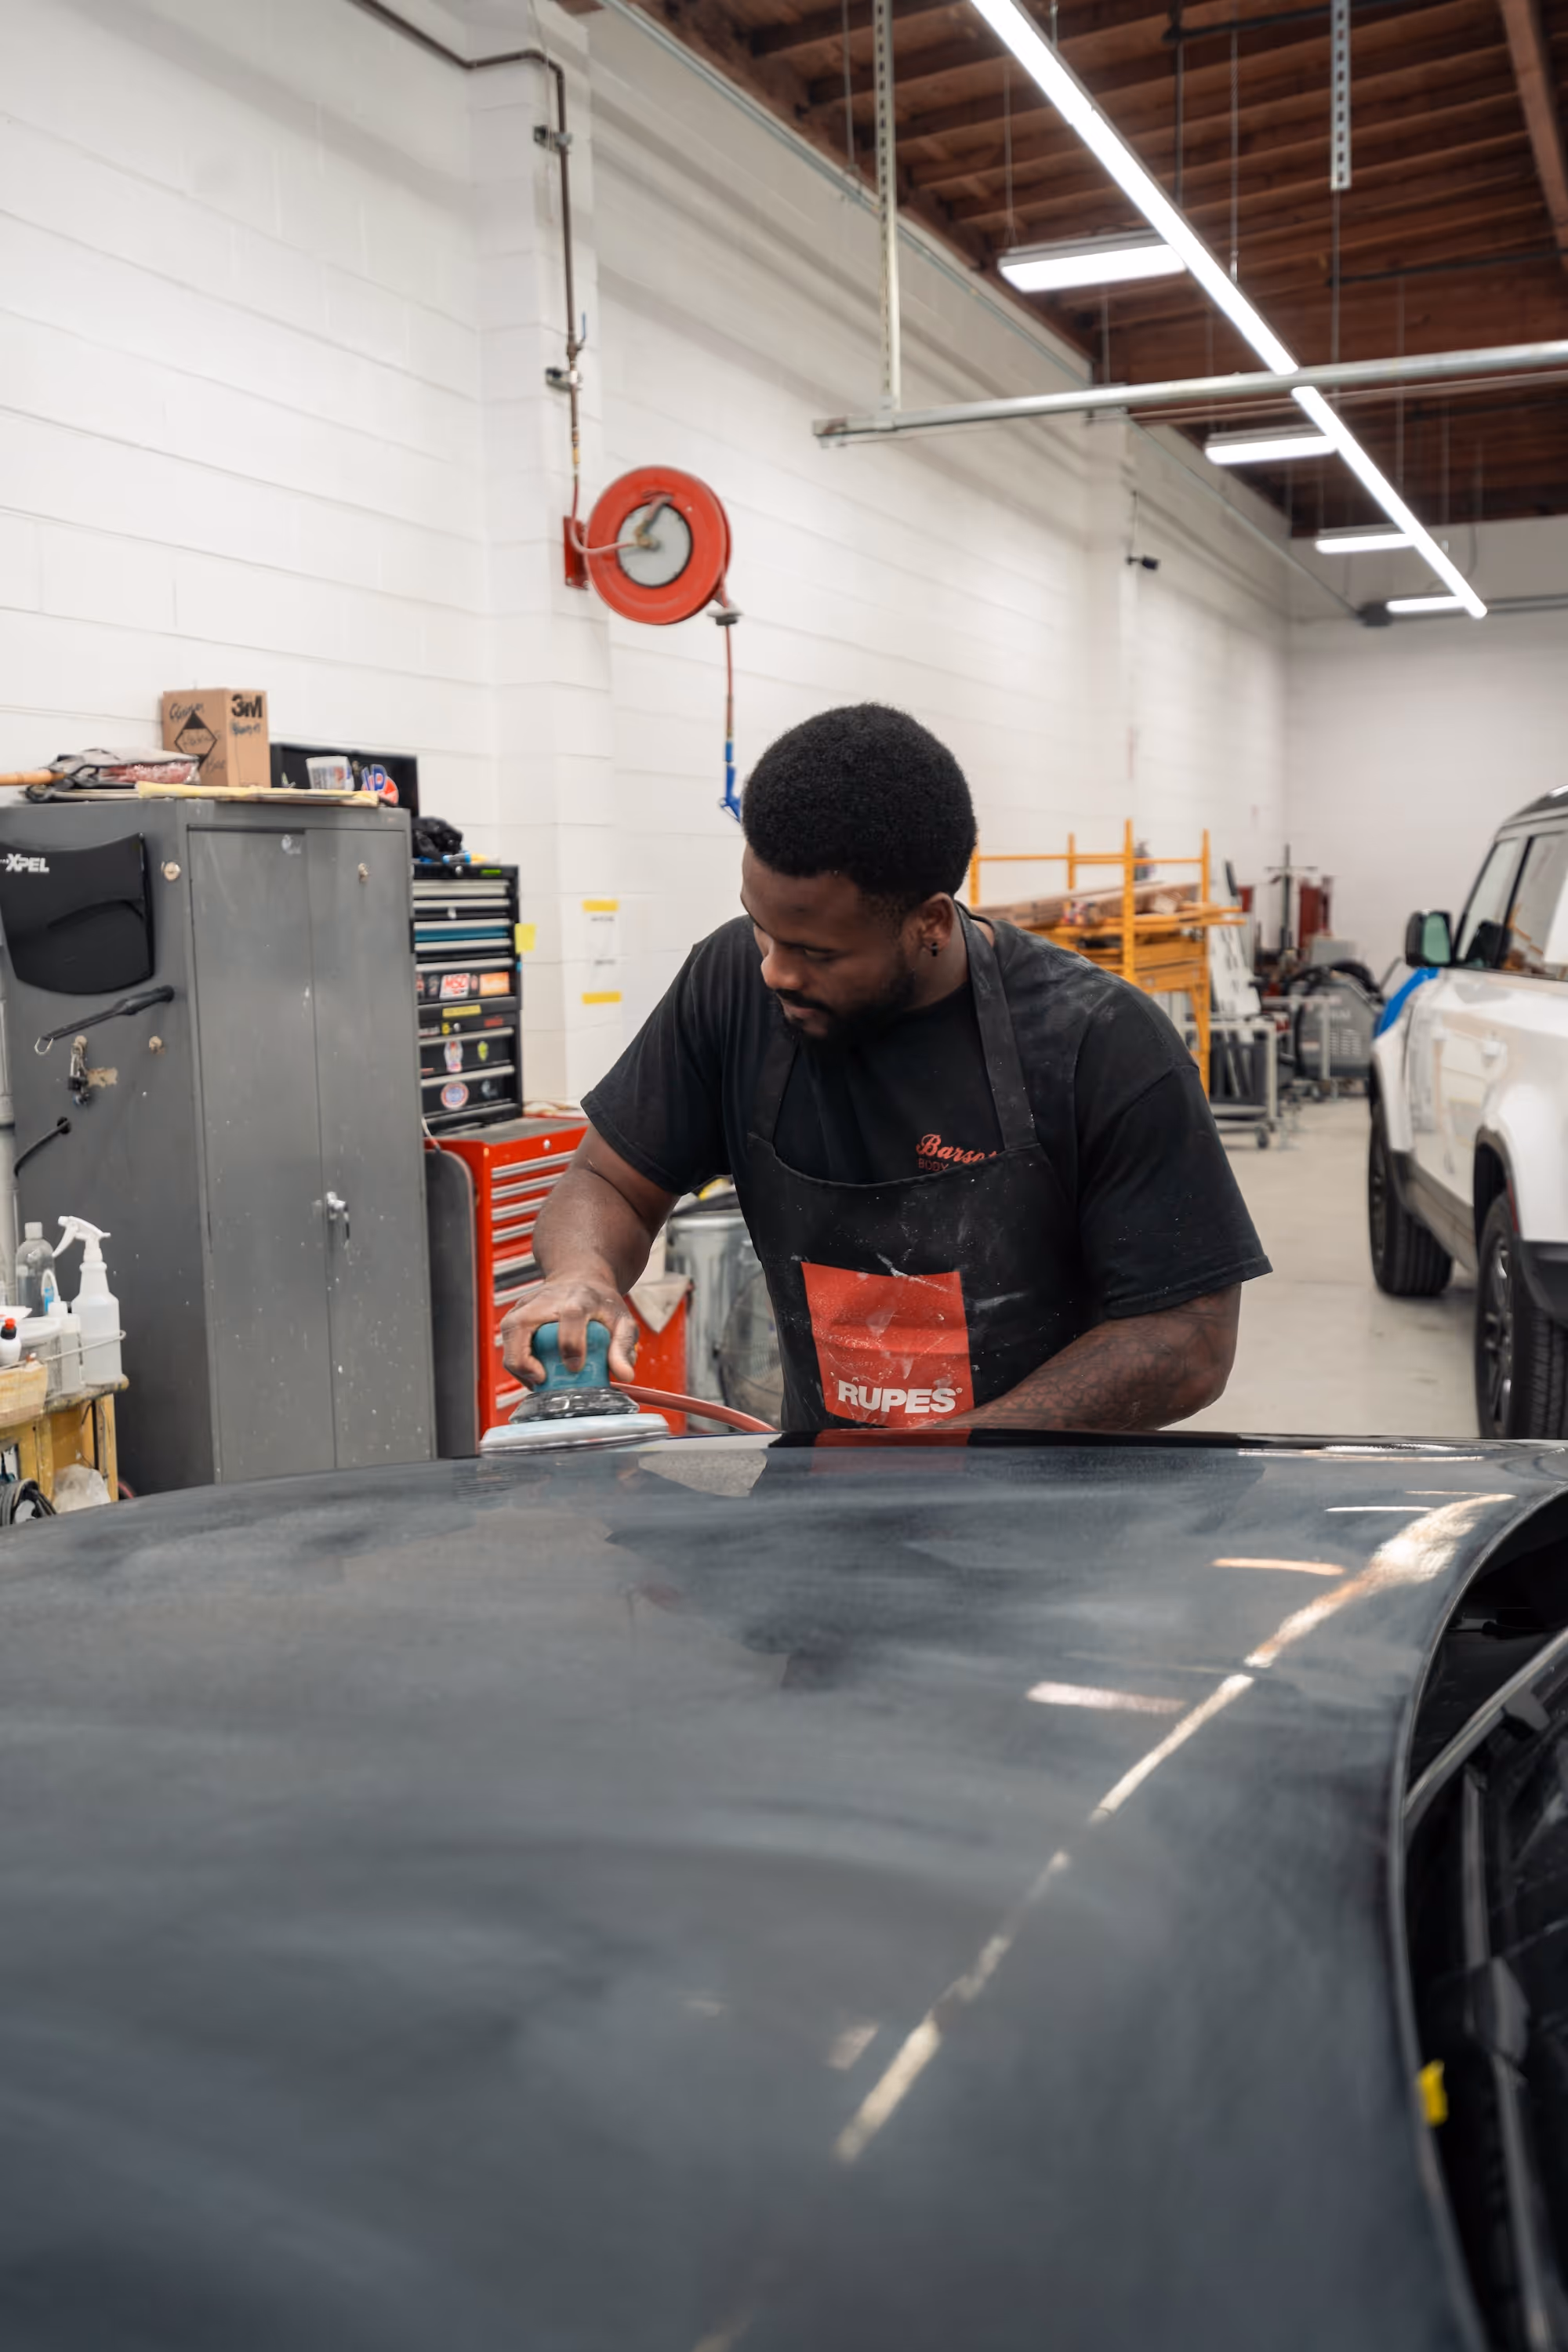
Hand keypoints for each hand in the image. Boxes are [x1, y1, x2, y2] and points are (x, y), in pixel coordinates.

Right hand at [500, 1270, 639, 1387]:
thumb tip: (624, 1375)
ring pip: (508, 1335)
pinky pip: (508, 1342)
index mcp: (578, 1298)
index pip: (571, 1317)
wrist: (580, 1278)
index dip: (571, 1344)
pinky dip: (517, 1362)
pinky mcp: (515, 1314)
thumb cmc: (600, 1302)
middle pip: (520, 1326)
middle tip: (542, 1380)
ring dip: (518, 1365)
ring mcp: (526, 1305)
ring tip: (539, 1380)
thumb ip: (624, 1346)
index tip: (575, 1367)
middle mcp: (546, 1299)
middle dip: (524, 1360)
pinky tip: (534, 1374)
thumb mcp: (622, 1321)